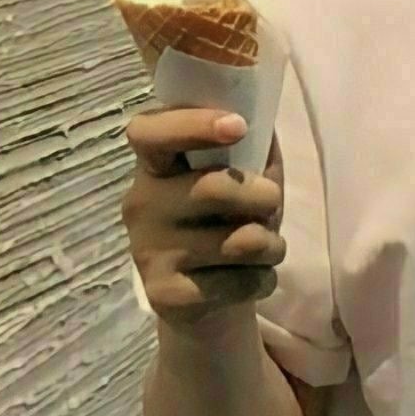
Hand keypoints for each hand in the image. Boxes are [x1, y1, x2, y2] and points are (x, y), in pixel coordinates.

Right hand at [121, 106, 284, 330]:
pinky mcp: (165, 294)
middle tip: (272, 204)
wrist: (207, 298)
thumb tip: (264, 116)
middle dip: (264, 196)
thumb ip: (251, 146)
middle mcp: (142, 203)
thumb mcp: (242, 174)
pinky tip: (250, 278)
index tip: (238, 125)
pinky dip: (262, 280)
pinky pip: (238, 282)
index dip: (193, 124)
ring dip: (271, 244)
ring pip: (238, 241)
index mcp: (155, 164)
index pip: (149, 132)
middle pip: (213, 188)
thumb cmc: (228, 218)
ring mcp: (148, 251)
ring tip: (267, 247)